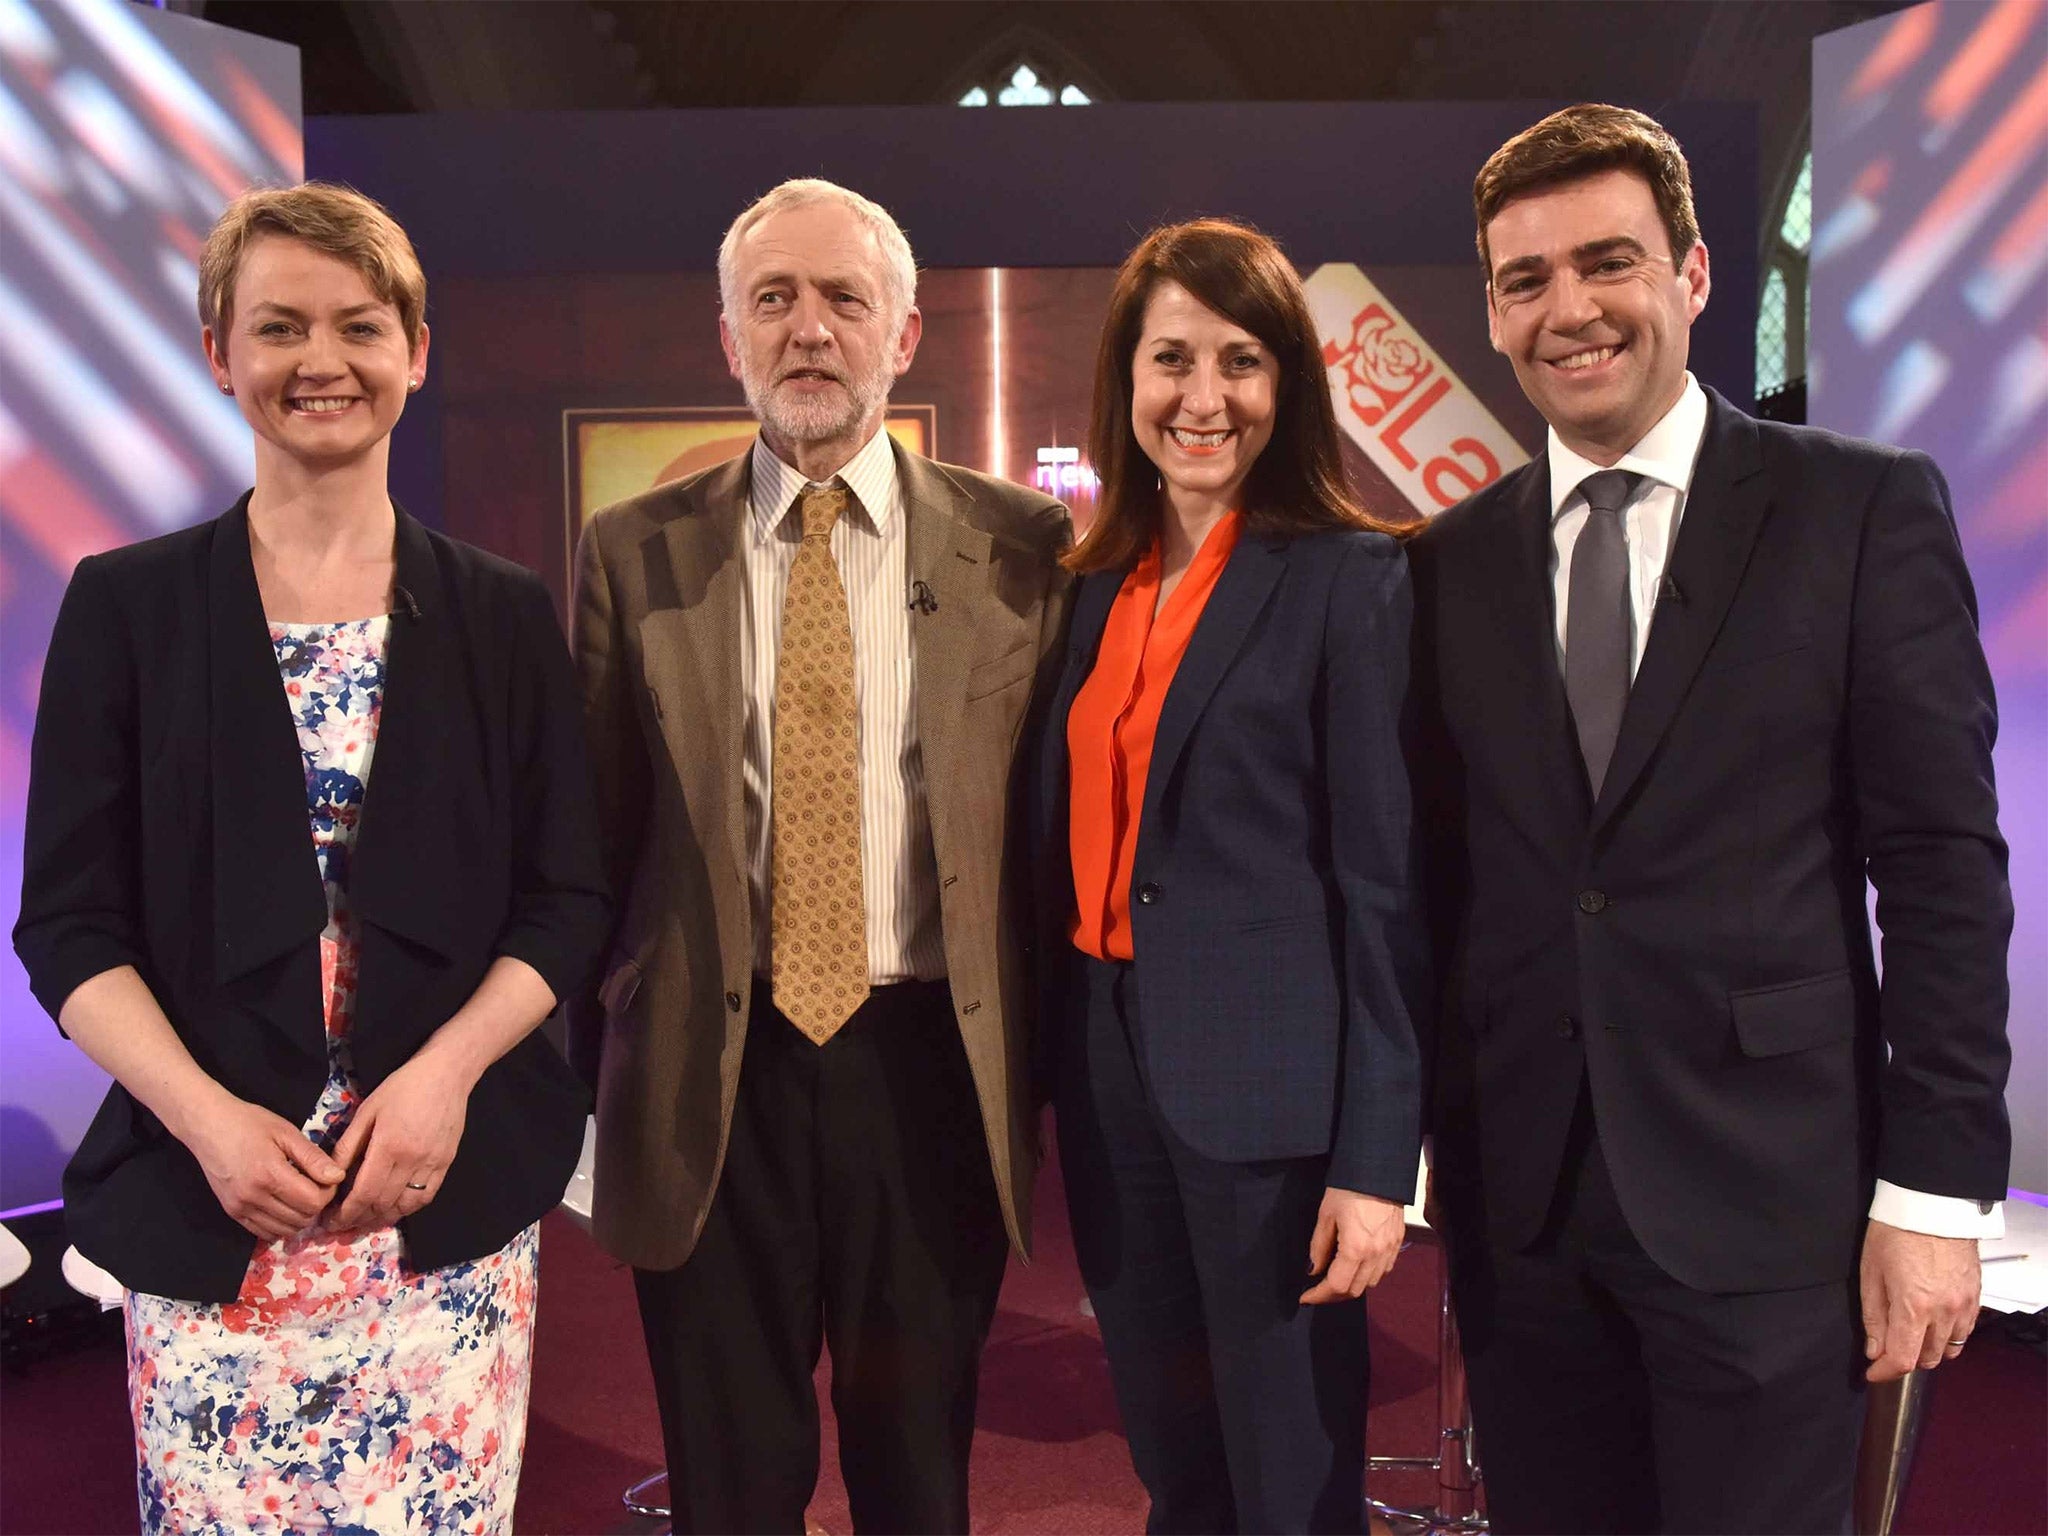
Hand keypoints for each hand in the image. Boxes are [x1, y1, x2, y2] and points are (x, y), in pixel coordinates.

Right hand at [186, 1095, 345, 1241]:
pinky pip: (264, 1233)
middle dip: (316, 1205)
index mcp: (269, 1174)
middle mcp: (253, 1197)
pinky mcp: (232, 1213)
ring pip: (284, 1230)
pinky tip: (283, 1205)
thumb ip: (312, 1157)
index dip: (328, 1192)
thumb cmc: (249, 1123)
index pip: (313, 1202)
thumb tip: (337, 1176)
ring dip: (299, 1217)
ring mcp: (240, 1208)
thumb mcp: (286, 1132)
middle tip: (315, 1185)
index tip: (328, 1178)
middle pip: (301, 1219)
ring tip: (299, 1194)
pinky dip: (280, 1224)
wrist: (208, 1126)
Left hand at [326, 1051, 473, 1232]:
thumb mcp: (367, 1110)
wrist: (447, 1074)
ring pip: (405, 1206)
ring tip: (366, 1220)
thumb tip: (331, 1175)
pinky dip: (407, 1208)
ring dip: (383, 1218)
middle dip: (360, 1219)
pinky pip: (426, 1196)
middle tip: (343, 1223)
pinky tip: (395, 1208)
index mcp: (389, 1146)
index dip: (347, 1213)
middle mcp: (412, 1160)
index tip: (331, 1221)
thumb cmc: (403, 1087)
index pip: (365, 1193)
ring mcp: (433, 1164)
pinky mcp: (446, 1163)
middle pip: (383, 1204)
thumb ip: (348, 1145)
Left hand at [1301, 1187, 1405, 1304]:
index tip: (1305, 1297)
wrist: (1378, 1169)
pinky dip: (1368, 1275)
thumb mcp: (1325, 1215)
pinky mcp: (1397, 1243)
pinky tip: (1356, 1265)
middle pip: (1354, 1290)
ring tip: (1335, 1276)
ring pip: (1370, 1283)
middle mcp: (1376, 1255)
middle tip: (1317, 1289)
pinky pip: (1383, 1270)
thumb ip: (1318, 1247)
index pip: (1337, 1286)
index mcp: (1356, 1249)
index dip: (1319, 1296)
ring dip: (1351, 1286)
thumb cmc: (1349, 1188)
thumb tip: (1313, 1270)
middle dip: (1333, 1295)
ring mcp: (1390, 1250)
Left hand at [1860, 1219, 1981, 1381]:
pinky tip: (1933, 1324)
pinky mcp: (1975, 1296)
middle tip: (1887, 1348)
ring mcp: (1964, 1305)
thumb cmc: (1894, 1232)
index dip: (1885, 1372)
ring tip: (1910, 1336)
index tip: (1872, 1372)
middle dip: (1905, 1359)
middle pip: (1928, 1358)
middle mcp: (1944, 1312)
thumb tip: (1874, 1350)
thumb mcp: (1871, 1273)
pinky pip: (1965, 1331)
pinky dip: (1948, 1336)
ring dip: (1928, 1350)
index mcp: (1914, 1307)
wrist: (1932, 1204)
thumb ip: (1873, 1317)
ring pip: (1949, 1348)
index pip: (1903, 1359)